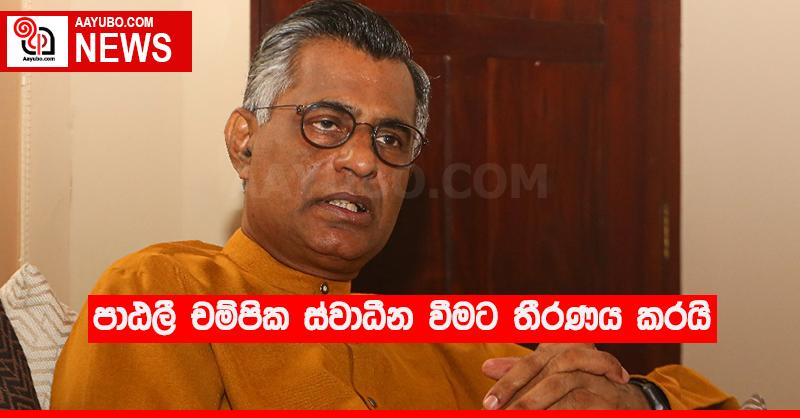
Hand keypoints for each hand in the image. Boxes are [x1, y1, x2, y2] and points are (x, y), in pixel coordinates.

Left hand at [481, 343, 648, 409]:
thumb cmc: (580, 386)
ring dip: (538, 404)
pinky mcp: (610, 400)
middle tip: (500, 414)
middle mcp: (579, 358)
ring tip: (518, 416)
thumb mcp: (549, 374)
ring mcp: (597, 379)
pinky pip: (581, 404)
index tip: (488, 404)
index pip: (530, 365)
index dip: (508, 382)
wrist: (629, 402)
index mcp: (560, 348)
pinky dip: (560, 411)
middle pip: (547, 374)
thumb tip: (486, 366)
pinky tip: (550, 416)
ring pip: (562, 386)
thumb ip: (520, 370)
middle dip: (522, 398)